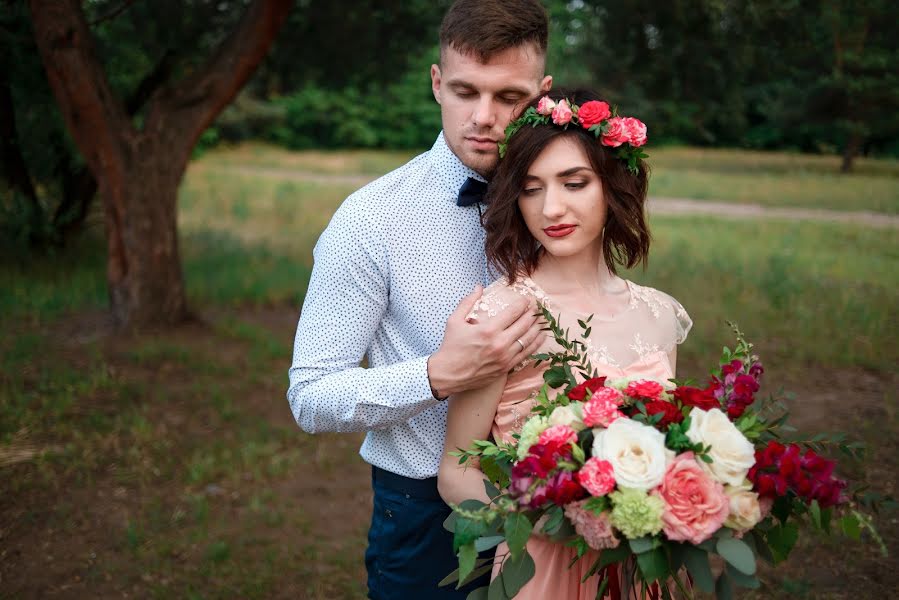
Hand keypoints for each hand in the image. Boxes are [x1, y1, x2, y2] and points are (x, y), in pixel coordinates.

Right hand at [427, 286, 544, 397]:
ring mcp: (505, 357)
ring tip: (541, 320)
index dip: (523, 304)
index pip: (513, 312)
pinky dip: (535, 344)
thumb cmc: (451, 346)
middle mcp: (499, 343)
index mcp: (488, 329)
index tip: (527, 299)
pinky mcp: (506, 368)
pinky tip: (540, 337)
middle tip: (536, 308)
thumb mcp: (454, 320)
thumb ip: (468, 302)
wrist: (448, 374)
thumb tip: (479, 287)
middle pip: (524, 324)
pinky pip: (526, 354)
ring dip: (537, 328)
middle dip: (532, 314)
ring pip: (528, 339)